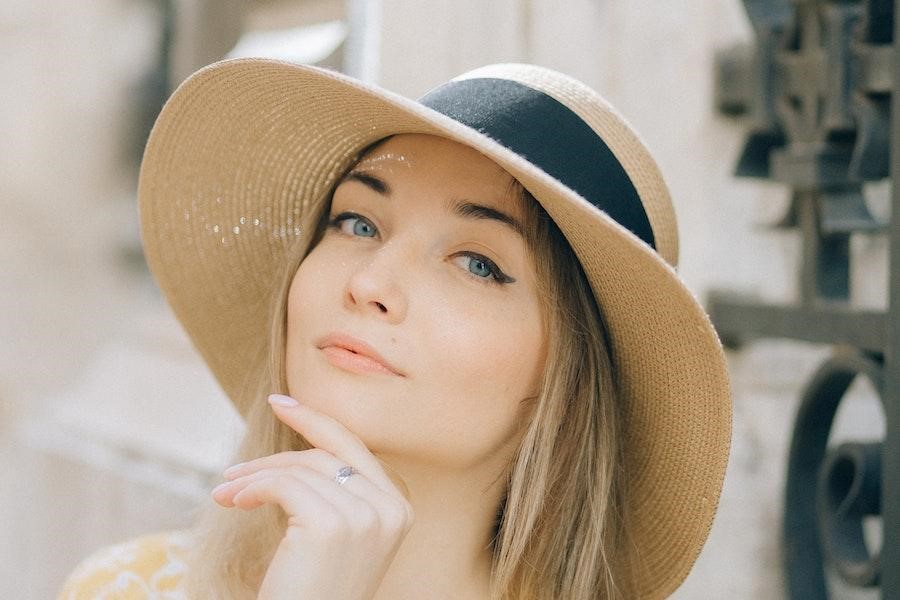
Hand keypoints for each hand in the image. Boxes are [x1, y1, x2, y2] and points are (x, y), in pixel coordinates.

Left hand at [211, 394, 414, 599]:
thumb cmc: (313, 589)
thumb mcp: (338, 535)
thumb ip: (338, 493)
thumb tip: (302, 441)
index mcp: (400, 509)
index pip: (354, 449)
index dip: (317, 422)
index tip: (281, 403)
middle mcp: (392, 509)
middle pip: (327, 454)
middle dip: (275, 455)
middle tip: (233, 470)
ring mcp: (367, 516)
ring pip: (302, 468)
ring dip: (254, 477)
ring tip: (226, 493)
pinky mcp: (332, 525)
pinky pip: (284, 485)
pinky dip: (252, 488)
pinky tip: (234, 503)